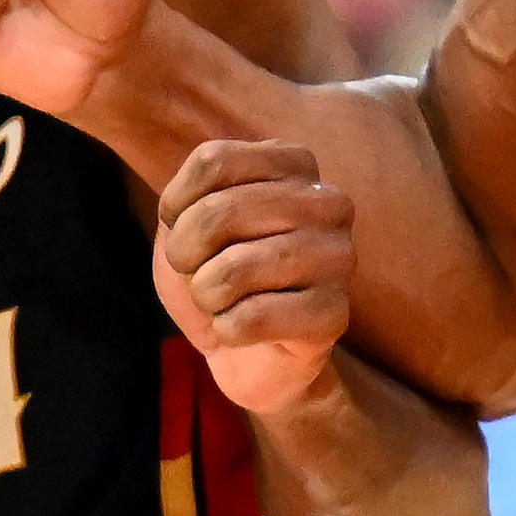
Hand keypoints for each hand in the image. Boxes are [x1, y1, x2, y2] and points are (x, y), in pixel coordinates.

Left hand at [157, 140, 356, 414]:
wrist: (244, 353)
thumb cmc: (217, 276)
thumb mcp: (187, 220)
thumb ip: (191, 191)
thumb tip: (202, 190)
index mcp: (295, 165)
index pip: (213, 161)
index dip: (177, 206)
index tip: (182, 231)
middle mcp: (328, 202)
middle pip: (220, 211)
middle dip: (185, 254)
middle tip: (196, 275)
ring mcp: (338, 258)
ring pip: (235, 269)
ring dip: (207, 295)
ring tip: (222, 302)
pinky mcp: (334, 314)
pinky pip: (252, 318)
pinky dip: (227, 330)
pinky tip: (242, 330)